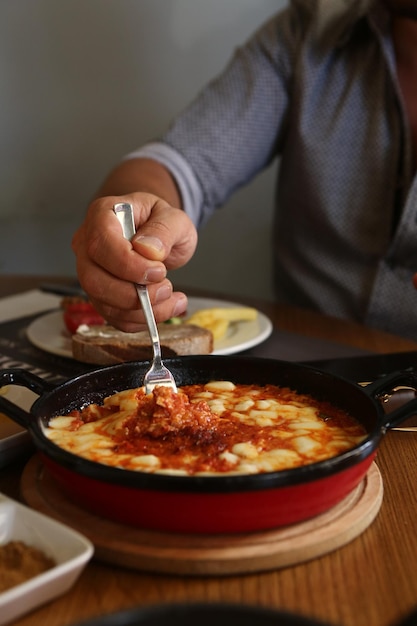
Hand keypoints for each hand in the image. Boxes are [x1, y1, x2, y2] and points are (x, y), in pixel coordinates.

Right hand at [72, 192, 197, 330]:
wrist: (159, 238)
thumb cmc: (161, 223)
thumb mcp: (173, 218)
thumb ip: (163, 230)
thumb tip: (148, 250)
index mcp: (102, 216)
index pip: (101, 243)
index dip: (128, 264)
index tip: (159, 271)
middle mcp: (88, 244)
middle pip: (94, 279)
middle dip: (132, 294)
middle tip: (166, 289)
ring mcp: (91, 272)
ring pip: (103, 303)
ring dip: (141, 311)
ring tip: (172, 299)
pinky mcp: (100, 295)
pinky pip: (114, 317)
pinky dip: (141, 320)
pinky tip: (165, 308)